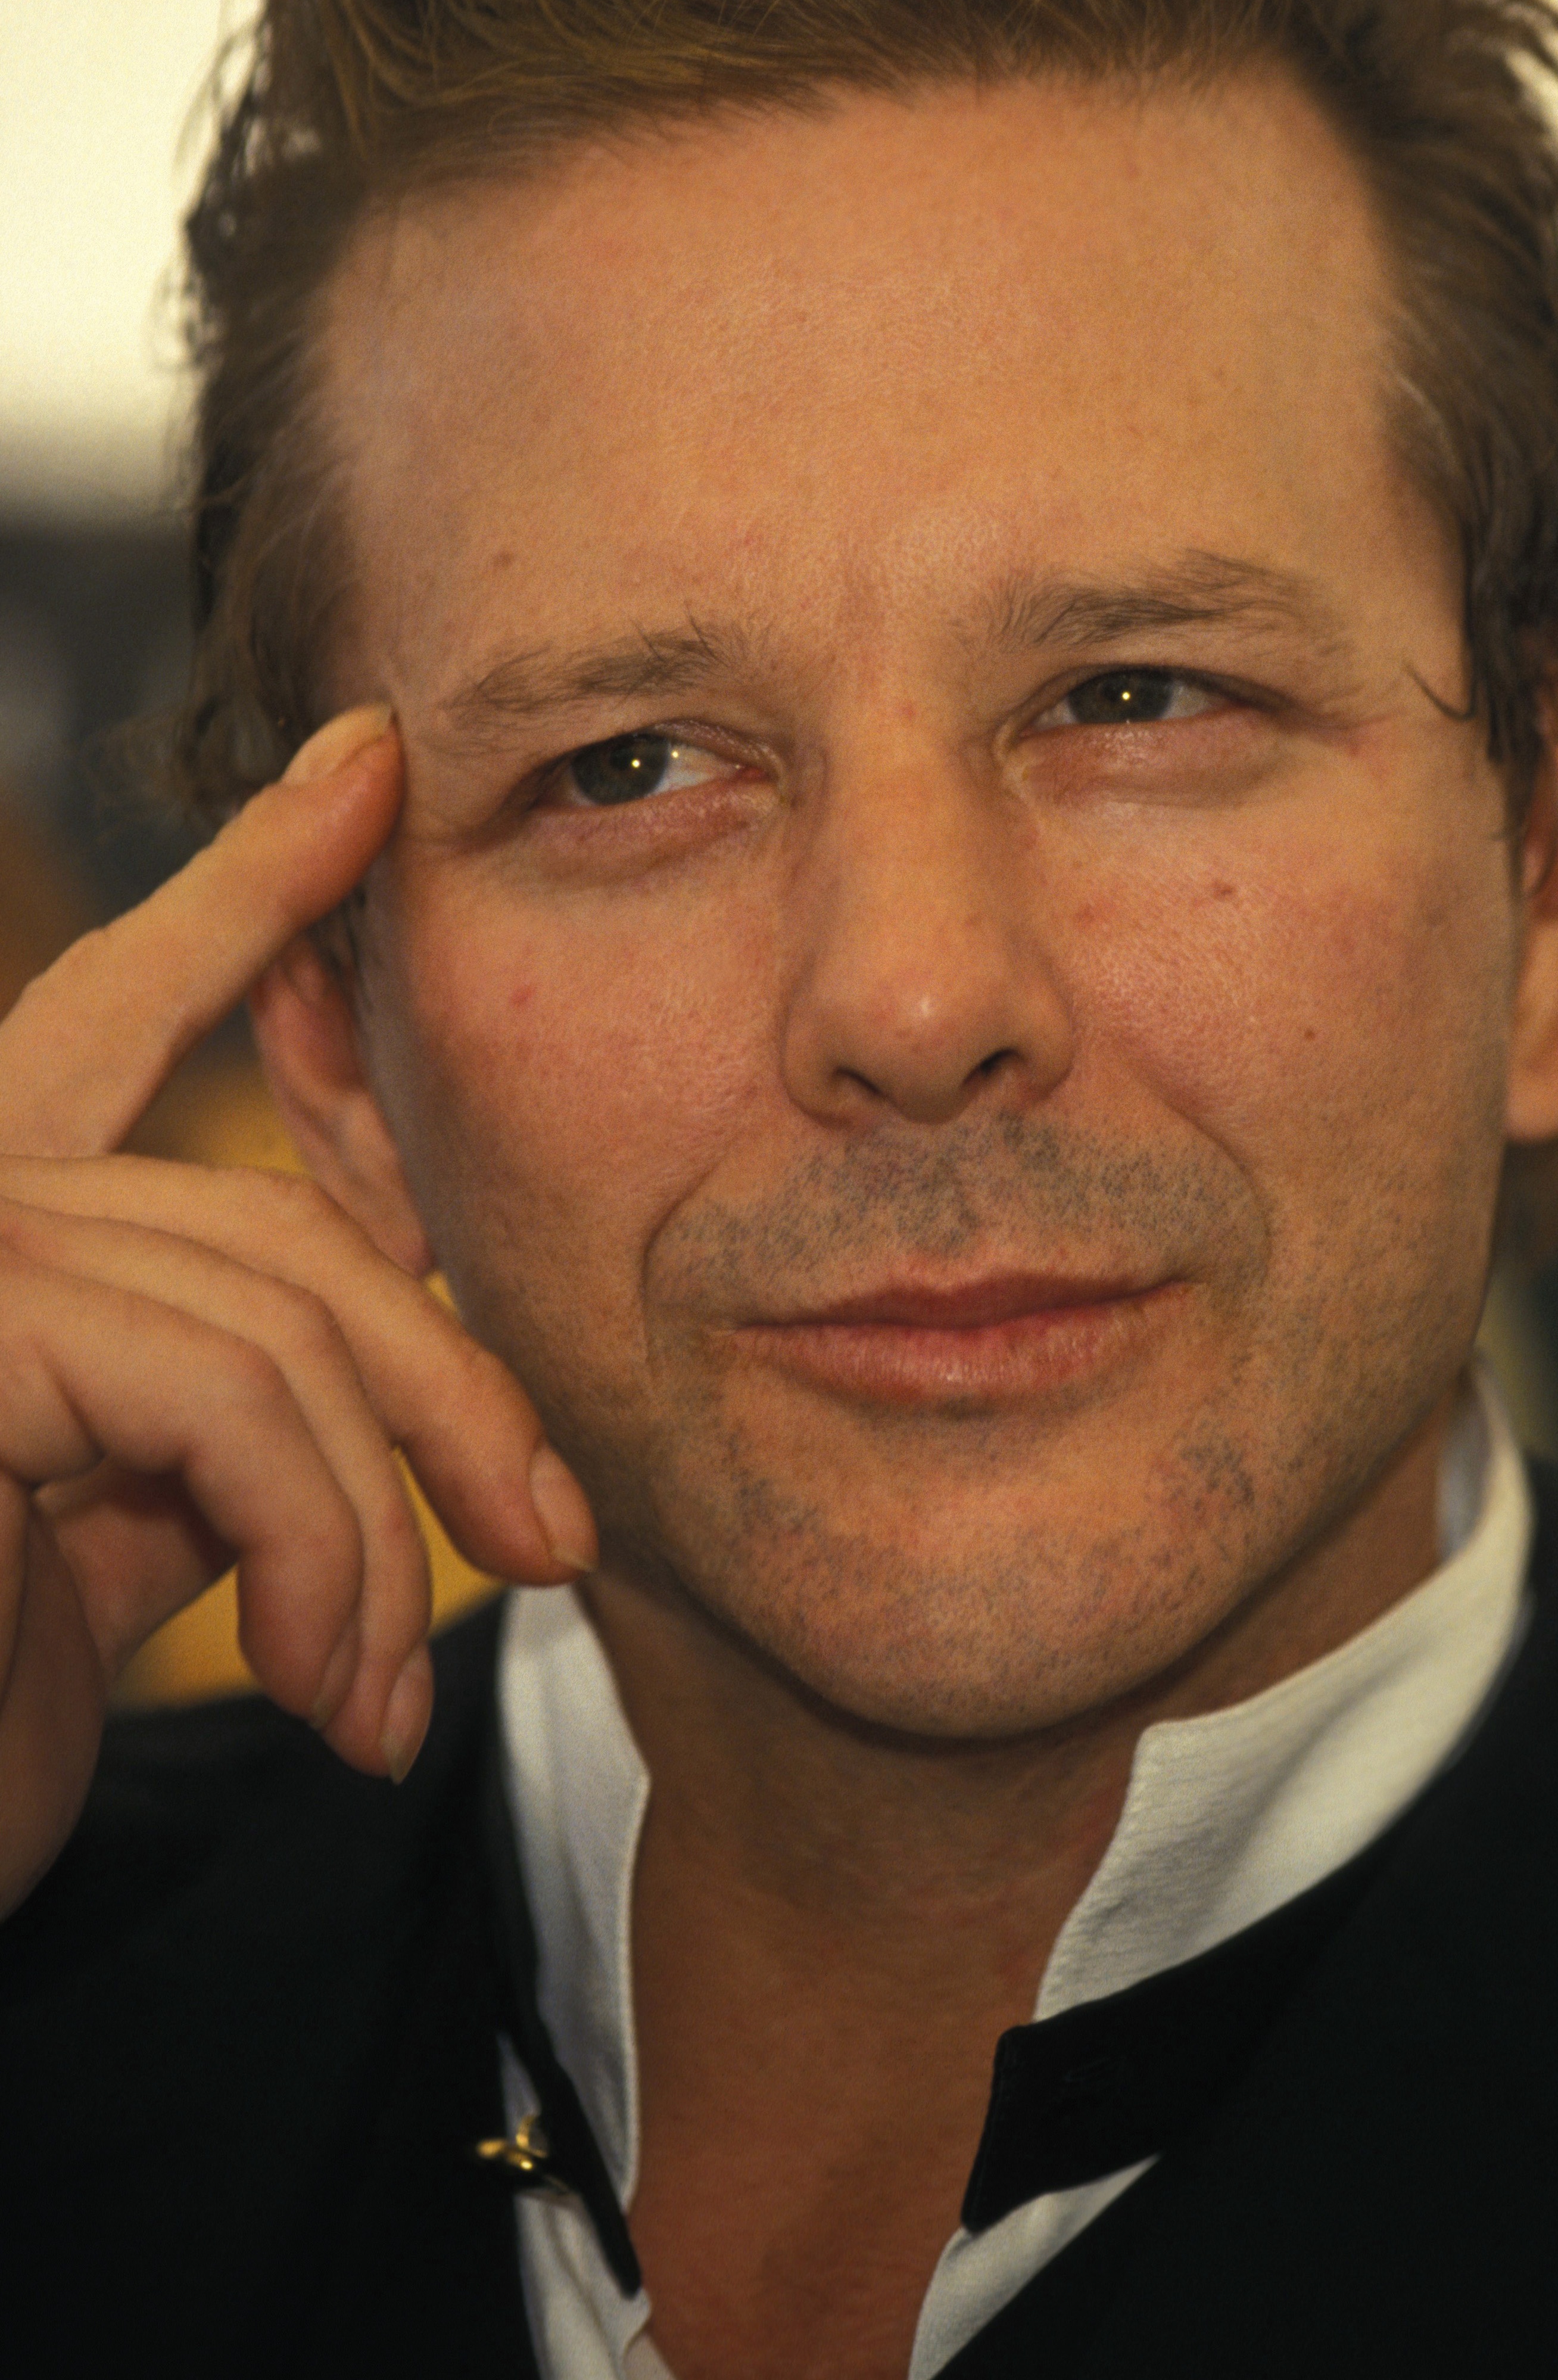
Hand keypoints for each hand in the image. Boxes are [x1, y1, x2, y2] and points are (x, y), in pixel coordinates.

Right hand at [0, 704, 597, 1918]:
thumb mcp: (97, 1548)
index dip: (249, 888)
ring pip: (279, 1323)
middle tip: (548, 1542)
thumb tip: (355, 1385)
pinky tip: (323, 1684)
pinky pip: (228, 1395)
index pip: (120, 1006)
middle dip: (446, 1390)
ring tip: (380, 1700)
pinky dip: (321, 1551)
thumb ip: (198, 1421)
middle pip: (274, 1226)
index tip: (364, 770)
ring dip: (376, 1538)